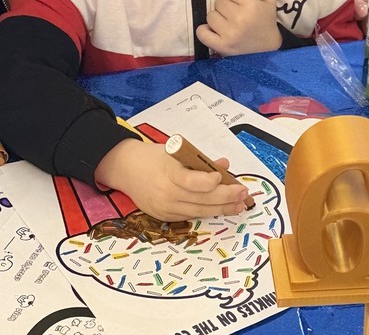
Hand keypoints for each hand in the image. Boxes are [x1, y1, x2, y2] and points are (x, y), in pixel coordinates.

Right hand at [94, 140, 247, 221]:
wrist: (125, 169)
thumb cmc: (152, 156)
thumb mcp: (175, 152)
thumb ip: (199, 160)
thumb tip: (224, 164)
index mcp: (167, 172)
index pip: (191, 181)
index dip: (209, 181)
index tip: (223, 176)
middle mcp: (166, 193)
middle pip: (200, 199)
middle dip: (226, 197)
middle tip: (243, 193)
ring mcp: (165, 208)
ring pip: (199, 211)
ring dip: (222, 208)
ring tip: (239, 204)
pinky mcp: (164, 216)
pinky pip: (190, 215)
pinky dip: (207, 211)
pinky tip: (221, 208)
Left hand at [196, 0, 281, 55]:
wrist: (268, 50)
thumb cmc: (266, 22)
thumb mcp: (267, 0)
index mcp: (251, 6)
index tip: (240, 0)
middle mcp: (239, 19)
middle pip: (219, 0)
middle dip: (226, 4)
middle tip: (235, 13)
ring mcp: (228, 34)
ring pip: (210, 14)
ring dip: (218, 17)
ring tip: (228, 23)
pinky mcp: (221, 46)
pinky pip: (201, 32)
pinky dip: (205, 30)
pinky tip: (215, 31)